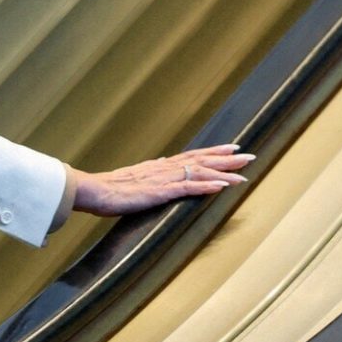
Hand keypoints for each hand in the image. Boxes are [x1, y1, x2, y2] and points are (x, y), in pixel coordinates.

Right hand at [74, 144, 253, 215]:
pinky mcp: (159, 192)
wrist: (92, 191)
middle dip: (225, 159)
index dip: (212, 152)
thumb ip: (149, 171)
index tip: (230, 148)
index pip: (190, 156)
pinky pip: (188, 188)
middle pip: (200, 161)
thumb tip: (161, 162)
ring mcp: (162, 180)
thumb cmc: (107, 188)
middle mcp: (163, 169)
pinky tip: (223, 186)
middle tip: (248, 155)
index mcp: (157, 167)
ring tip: (243, 171)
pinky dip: (207, 186)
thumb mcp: (131, 177)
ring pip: (199, 173)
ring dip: (223, 172)